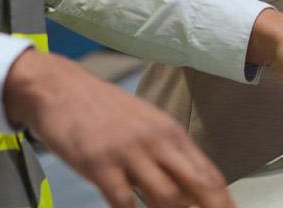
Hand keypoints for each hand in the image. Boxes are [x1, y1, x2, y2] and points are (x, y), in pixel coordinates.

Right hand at [3, 47, 234, 207]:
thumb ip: (167, 154)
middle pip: (198, 186)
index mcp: (167, 130)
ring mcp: (127, 152)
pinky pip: (123, 203)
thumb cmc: (100, 108)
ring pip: (166, 198)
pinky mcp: (99, 164)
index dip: (226, 203)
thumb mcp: (142, 122)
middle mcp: (153, 140)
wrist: (57, 86)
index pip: (209, 174)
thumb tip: (191, 193)